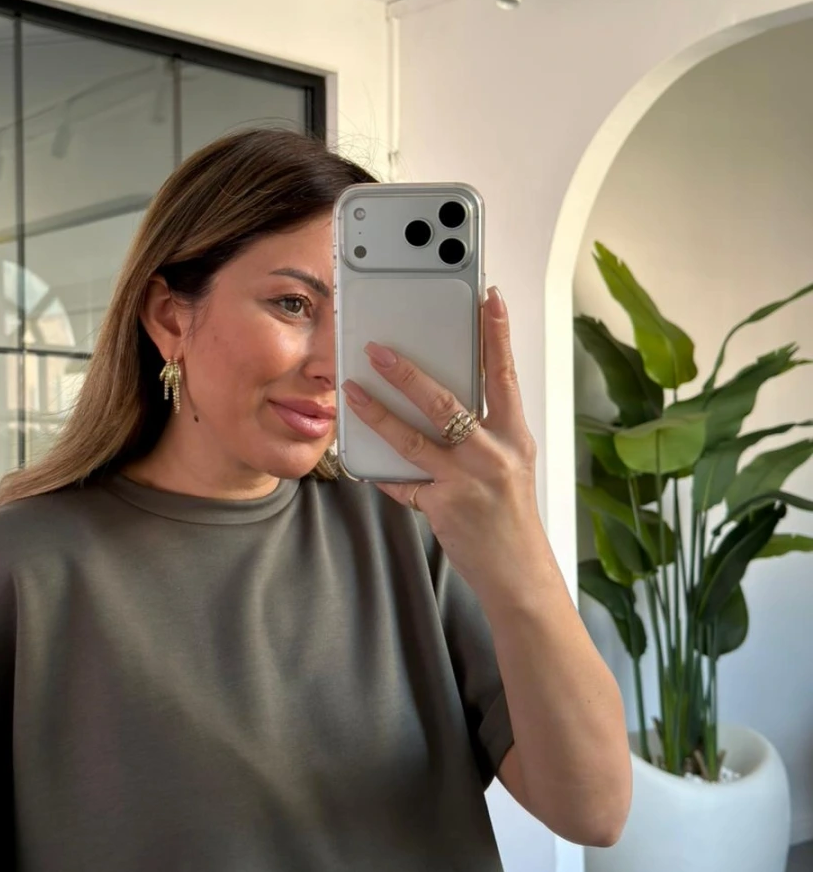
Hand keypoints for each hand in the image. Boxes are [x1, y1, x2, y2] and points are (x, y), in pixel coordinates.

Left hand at [341, 286, 545, 591]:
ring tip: (352, 390)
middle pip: (447, 401)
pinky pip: (404, 483)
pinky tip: (363, 463)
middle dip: (408, 372)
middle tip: (379, 348)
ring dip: (378, 411)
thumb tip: (444, 404)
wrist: (519, 572)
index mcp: (514, 436)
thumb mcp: (508, 466)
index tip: (489, 299)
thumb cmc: (510, 516)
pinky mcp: (445, 506)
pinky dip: (382, 473)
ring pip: (414, 438)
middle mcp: (494, 453)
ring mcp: (468, 480)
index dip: (497, 335)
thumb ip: (480, 434)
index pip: (504, 375)